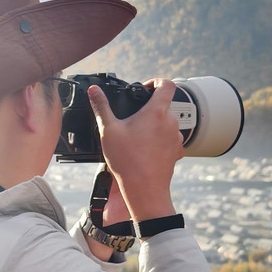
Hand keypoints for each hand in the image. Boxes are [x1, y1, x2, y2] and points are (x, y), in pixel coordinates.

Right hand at [88, 79, 182, 222]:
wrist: (145, 189)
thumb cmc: (128, 161)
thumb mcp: (109, 130)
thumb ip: (101, 107)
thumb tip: (94, 91)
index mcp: (157, 112)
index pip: (166, 84)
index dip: (156, 81)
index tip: (145, 88)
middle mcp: (171, 122)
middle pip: (164, 105)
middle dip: (149, 109)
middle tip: (133, 119)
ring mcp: (176, 137)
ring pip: (166, 123)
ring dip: (154, 125)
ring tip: (137, 137)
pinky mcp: (177, 151)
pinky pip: (169, 139)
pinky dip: (159, 139)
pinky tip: (145, 149)